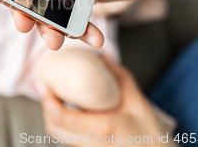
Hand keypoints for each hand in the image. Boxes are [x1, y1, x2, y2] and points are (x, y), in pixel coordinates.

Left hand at [42, 58, 176, 146]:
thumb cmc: (150, 134)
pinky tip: (72, 115)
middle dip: (47, 109)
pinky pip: (69, 141)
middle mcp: (91, 143)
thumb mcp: (138, 103)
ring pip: (59, 136)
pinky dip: (65, 127)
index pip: (61, 117)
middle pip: (53, 128)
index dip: (48, 101)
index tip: (48, 87)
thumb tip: (105, 58)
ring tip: (60, 102)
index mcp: (102, 128)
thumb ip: (120, 78)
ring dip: (54, 119)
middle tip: (50, 93)